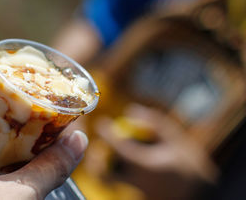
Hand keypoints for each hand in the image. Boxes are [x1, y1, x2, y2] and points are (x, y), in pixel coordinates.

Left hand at [96, 104, 217, 199]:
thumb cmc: (190, 165)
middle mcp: (138, 181)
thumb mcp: (176, 138)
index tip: (101, 123)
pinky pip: (120, 182)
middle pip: (104, 173)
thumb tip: (131, 109)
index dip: (106, 134)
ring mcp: (136, 191)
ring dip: (107, 166)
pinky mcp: (138, 195)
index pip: (119, 148)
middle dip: (97, 160)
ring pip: (110, 179)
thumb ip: (153, 122)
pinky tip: (129, 164)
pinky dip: (117, 172)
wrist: (204, 195)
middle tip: (99, 146)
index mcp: (146, 165)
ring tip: (113, 153)